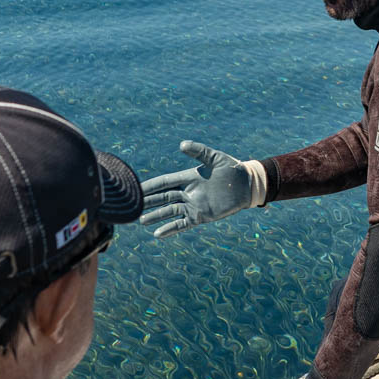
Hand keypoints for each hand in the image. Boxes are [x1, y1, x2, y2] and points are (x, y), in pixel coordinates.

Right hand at [139, 140, 266, 236]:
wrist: (248, 185)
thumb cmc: (233, 169)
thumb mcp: (216, 158)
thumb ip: (199, 151)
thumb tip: (182, 144)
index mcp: (189, 177)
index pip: (165, 182)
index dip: (150, 185)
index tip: (135, 188)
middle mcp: (188, 192)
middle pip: (163, 198)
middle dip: (147, 202)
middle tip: (131, 206)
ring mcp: (194, 205)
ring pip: (169, 212)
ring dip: (156, 217)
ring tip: (141, 221)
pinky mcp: (201, 216)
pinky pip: (182, 224)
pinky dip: (170, 229)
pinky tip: (158, 234)